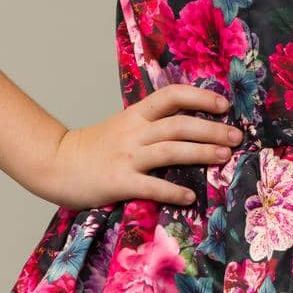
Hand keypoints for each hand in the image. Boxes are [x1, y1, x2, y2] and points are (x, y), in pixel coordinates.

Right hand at [33, 84, 241, 210]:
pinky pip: (152, 186)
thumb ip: (150, 125)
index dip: (200, 98)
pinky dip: (173, 191)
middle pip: (179, 124)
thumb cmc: (94, 148)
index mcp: (136, 115)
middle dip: (212, 129)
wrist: (55, 163)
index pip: (172, 96)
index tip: (223, 105)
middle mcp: (134, 132)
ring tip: (224, 157)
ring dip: (202, 152)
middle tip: (237, 136)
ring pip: (171, 150)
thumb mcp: (122, 127)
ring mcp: (127, 156)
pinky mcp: (119, 181)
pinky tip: (191, 196)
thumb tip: (188, 127)